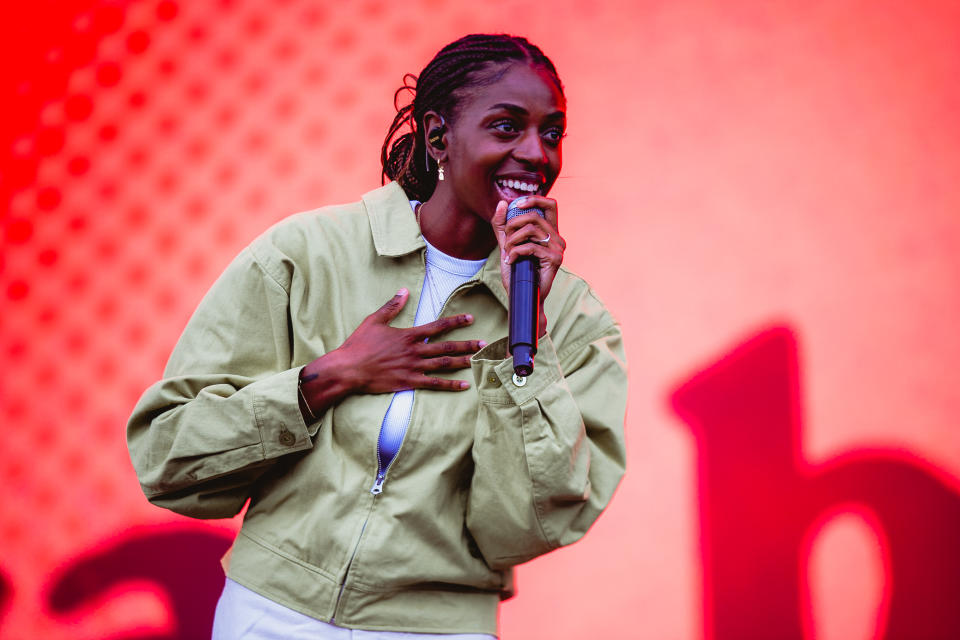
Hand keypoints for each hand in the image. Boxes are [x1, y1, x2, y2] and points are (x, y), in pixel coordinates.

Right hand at [298, 289, 483, 417]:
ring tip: (478, 360)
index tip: (470, 319)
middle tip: (482, 342)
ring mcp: (413, 368)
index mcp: (408, 336)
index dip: (455, 322)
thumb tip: (403, 291)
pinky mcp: (409, 382)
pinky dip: (450, 384)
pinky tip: (464, 384)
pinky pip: (434, 384)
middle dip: (466, 344)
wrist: (349, 369)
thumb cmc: (359, 345)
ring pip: (444, 364)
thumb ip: (391, 306)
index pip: (437, 326)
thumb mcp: (374, 321)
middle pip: (446, 347)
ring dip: (463, 362)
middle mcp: (414, 351)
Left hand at [490, 196, 565, 336]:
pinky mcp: (554, 259)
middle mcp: (557, 238)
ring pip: (531, 230)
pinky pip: (530, 247)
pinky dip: (515, 252)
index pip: (550, 204)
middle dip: (514, 224)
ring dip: (512, 240)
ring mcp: (558, 249)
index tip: (516, 205)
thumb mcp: (507, 244)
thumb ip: (503, 225)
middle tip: (506, 239)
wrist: (523, 295)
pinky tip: (511, 260)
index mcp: (550, 232)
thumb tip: (502, 203)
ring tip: (507, 252)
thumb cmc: (517, 271)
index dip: (534, 199)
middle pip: (535, 216)